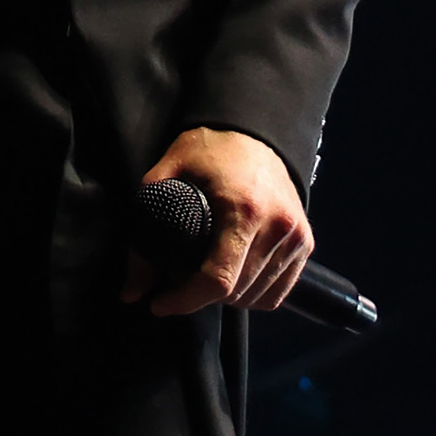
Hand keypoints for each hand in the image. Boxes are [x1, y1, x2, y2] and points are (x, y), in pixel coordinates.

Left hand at [122, 126, 312, 317]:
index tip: (159, 303)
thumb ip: (146, 232)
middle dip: (198, 296)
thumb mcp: (166, 178)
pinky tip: (231, 277)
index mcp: (244, 209)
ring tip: (203, 275)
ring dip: (225, 298)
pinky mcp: (304, 243)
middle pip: (234, 292)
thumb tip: (131, 291)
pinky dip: (251, 296)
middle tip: (176, 280)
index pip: (217, 279)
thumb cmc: (208, 152)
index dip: (184, 300)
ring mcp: (296, 236)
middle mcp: (277, 226)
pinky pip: (276, 293)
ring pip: (255, 298)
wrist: (254, 131)